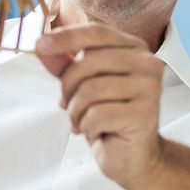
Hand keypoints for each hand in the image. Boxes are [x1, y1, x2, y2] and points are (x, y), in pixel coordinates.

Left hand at [36, 24, 164, 183]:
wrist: (133, 156)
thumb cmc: (109, 117)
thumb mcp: (82, 85)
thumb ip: (64, 63)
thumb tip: (42, 45)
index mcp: (135, 49)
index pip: (97, 32)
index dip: (66, 37)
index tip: (39, 45)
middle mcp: (148, 63)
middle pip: (88, 61)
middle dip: (68, 86)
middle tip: (69, 105)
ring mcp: (149, 88)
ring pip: (90, 89)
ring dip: (77, 111)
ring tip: (84, 121)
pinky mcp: (145, 114)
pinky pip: (97, 114)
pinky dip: (88, 126)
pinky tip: (98, 132)